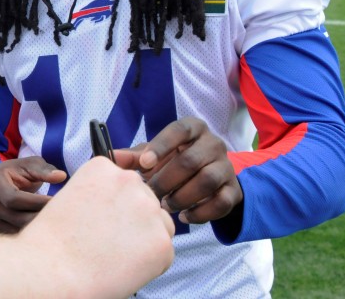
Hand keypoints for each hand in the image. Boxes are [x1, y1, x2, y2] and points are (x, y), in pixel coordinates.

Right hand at [0, 156, 66, 232]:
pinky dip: (32, 235)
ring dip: (38, 229)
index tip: (56, 202)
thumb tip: (61, 176)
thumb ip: (44, 170)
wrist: (3, 183)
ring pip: (17, 230)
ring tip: (56, 223)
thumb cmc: (20, 171)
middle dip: (40, 217)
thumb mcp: (31, 165)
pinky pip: (16, 237)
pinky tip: (46, 230)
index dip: (36, 202)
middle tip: (61, 216)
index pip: (13, 198)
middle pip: (16, 217)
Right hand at [19, 157, 174, 296]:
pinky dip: (150, 264)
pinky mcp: (162, 241)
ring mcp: (149, 211)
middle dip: (134, 221)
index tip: (101, 220)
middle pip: (146, 201)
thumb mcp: (73, 197)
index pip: (126, 184)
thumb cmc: (54, 242)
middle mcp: (130, 181)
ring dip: (145, 240)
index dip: (116, 206)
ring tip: (115, 256)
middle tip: (108, 242)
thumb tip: (124, 208)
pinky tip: (123, 268)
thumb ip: (102, 194)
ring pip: (161, 225)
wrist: (52, 272)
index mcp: (104, 167)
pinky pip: (164, 253)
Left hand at [115, 116, 242, 223]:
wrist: (209, 179)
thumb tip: (110, 158)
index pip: (179, 130)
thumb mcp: (155, 155)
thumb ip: (134, 156)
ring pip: (207, 180)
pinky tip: (185, 216)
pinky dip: (200, 213)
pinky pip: (221, 202)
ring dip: (182, 196)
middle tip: (151, 194)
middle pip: (190, 160)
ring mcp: (226, 166)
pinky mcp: (234, 190)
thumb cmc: (174, 161)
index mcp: (192, 128)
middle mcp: (213, 143)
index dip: (161, 146)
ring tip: (167, 206)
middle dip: (167, 180)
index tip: (144, 165)